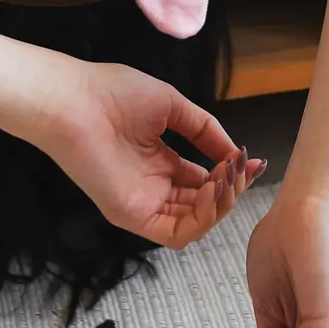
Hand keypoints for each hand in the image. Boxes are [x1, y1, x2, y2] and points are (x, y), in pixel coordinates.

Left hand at [37, 59, 264, 247]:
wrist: (75, 100)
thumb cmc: (114, 93)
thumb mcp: (172, 104)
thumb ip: (205, 129)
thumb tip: (234, 152)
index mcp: (159, 160)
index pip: (203, 180)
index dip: (230, 174)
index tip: (253, 160)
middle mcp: (154, 186)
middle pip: (203, 203)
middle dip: (231, 188)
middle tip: (244, 168)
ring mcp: (144, 204)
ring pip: (196, 221)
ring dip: (222, 203)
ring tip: (231, 176)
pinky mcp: (133, 216)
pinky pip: (177, 233)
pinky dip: (204, 219)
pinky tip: (215, 192)